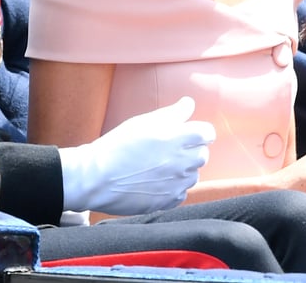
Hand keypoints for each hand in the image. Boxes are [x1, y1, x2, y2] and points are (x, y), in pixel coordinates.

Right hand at [58, 96, 214, 215]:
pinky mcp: (168, 201)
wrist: (97, 177)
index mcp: (177, 137)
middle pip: (203, 154)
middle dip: (192, 150)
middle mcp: (181, 161)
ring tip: (161, 166)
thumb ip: (172, 113)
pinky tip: (157, 181)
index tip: (190, 132)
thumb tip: (189, 103)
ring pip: (193, 175)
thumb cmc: (118, 145)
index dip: (200, 131)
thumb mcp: (143, 121)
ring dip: (184, 169)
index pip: (208, 133)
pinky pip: (182, 193)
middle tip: (172, 148)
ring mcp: (176, 184)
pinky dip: (174, 187)